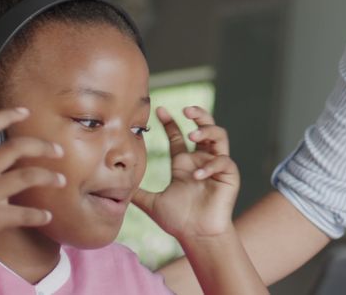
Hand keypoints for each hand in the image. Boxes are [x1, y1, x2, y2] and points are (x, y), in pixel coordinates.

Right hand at [0, 107, 65, 272]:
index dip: (6, 115)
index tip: (25, 111)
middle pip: (13, 147)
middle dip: (41, 146)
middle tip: (58, 150)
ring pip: (25, 176)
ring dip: (48, 177)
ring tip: (61, 180)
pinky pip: (22, 213)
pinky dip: (39, 215)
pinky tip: (47, 216)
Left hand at [132, 106, 239, 240]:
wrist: (197, 236)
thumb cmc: (179, 221)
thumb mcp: (152, 203)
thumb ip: (138, 193)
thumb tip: (116, 189)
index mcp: (184, 164)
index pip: (178, 136)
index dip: (170, 122)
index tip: (159, 110)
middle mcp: (201, 160)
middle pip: (205, 127)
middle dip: (199, 114)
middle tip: (187, 110)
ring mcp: (216, 166)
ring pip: (219, 136)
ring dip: (208, 130)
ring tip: (193, 135)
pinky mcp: (228, 175)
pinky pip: (223, 161)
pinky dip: (211, 165)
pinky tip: (197, 176)